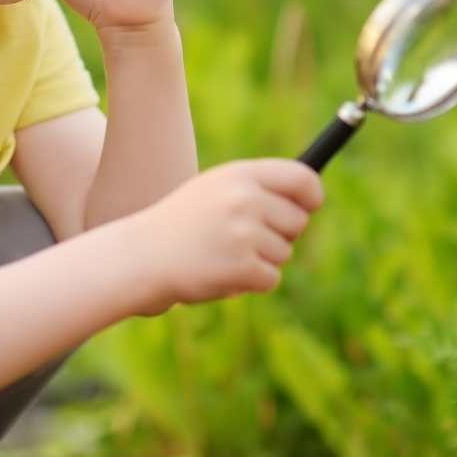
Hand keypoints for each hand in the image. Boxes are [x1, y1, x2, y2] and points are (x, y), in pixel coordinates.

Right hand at [125, 159, 323, 311]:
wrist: (144, 255)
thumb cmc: (184, 222)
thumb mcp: (216, 189)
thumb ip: (258, 187)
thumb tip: (310, 195)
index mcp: (241, 175)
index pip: (301, 178)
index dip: (311, 195)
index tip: (309, 206)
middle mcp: (245, 199)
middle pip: (298, 221)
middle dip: (279, 234)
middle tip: (243, 237)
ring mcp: (244, 233)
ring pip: (284, 252)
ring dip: (261, 259)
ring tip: (224, 252)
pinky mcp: (242, 266)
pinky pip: (271, 278)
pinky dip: (252, 281)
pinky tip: (222, 271)